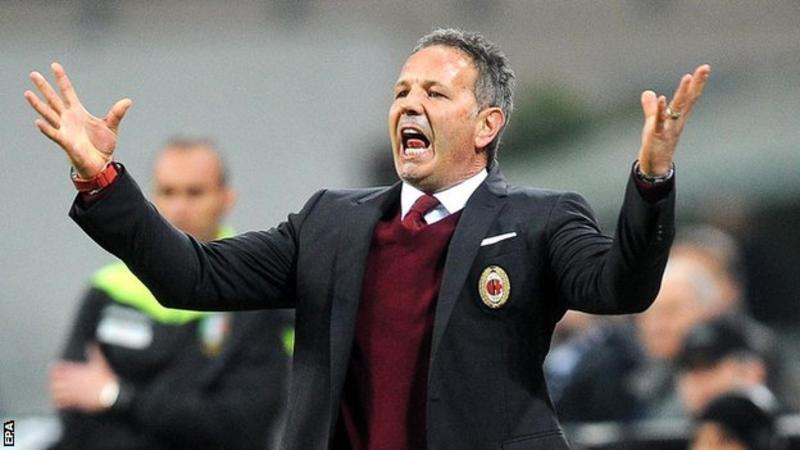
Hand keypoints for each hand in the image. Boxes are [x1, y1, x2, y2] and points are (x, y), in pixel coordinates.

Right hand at [24, 63, 132, 178]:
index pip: (67, 91)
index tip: (54, 65)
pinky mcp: (65, 142)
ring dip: (38, 105)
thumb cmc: (102, 145)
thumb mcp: (111, 126)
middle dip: (44, 87)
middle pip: (53, 99)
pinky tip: (38, 122)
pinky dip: (46, 128)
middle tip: (33, 74)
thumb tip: (128, 101)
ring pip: (49, 114)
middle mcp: (68, 118)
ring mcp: (65, 129)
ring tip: (28, 94)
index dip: (61, 79)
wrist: (101, 164)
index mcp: (78, 112)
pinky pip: (54, 134)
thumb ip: (117, 113)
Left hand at [50, 344, 117, 412]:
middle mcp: (72, 381)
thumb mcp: (100, 362)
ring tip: (55, 389)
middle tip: (54, 379)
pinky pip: (61, 402)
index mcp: (76, 371)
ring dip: (54, 390)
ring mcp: (72, 392)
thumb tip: (92, 343)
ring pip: (56, 391)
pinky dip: (58, 401)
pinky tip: (58, 401)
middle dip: (53, 379)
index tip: (54, 367)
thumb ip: (94, 352)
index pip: (59, 368)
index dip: (55, 367)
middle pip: (55, 380)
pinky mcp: (74, 401)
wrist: (110, 393)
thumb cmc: (105, 378)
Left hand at [637, 64, 710, 175]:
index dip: (696, 83)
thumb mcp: (653, 122)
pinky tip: (661, 99)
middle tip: (704, 68)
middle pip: (688, 99)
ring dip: (682, 93)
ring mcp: (669, 128)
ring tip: (687, 77)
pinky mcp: (658, 135)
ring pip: (677, 108)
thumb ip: (651, 108)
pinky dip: (661, 111)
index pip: (689, 97)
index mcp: (677, 116)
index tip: (704, 68)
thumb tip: (648, 93)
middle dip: (696, 84)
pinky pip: (660, 122)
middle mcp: (677, 121)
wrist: (656, 167)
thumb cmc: (656, 144)